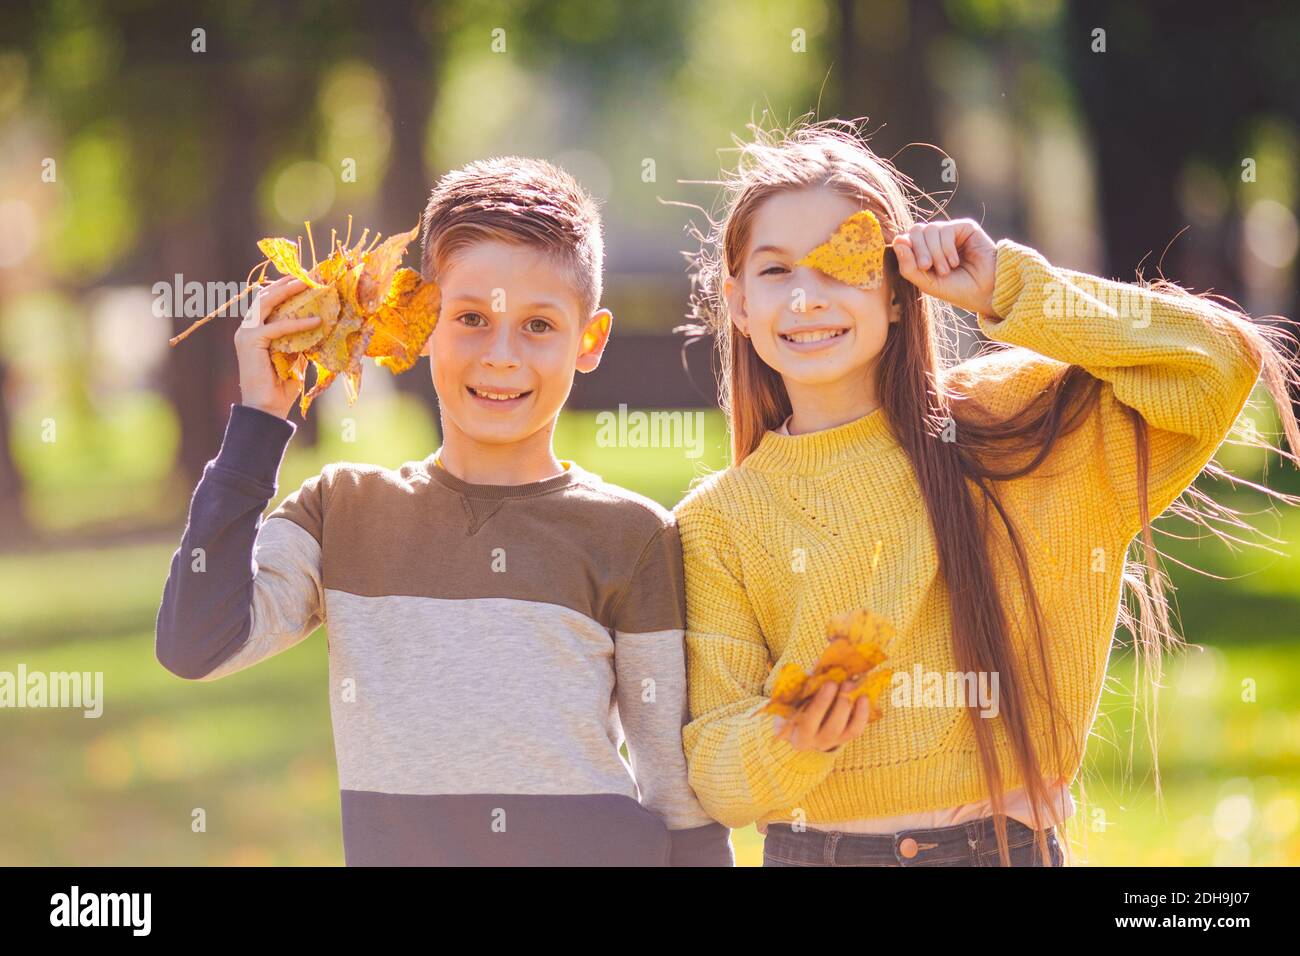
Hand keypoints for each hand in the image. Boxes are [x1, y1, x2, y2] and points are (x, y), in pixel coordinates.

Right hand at [234, 276, 321, 418]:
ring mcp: (246, 334)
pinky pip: (278, 327)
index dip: (285, 289)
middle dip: (286, 283)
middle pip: (265, 297)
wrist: (267, 408)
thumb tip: (319, 322)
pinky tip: (317, 322)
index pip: (269, 302)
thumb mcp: (295, 356)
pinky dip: (298, 324)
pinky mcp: (251, 342)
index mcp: (255, 330)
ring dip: (287, 292)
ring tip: (308, 284)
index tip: (305, 279)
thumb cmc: (281, 385)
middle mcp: (247, 328)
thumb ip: (300, 338)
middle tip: (307, 275)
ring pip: (266, 304)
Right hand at [772, 677, 872, 752]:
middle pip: (830, 728)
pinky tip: (864, 697)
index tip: (829, 683)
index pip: (808, 722)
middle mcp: (814, 742)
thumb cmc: (796, 705)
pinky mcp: (844, 739)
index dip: (820, 704)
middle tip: (845, 683)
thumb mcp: (795, 697)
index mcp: (796, 733)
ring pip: (844, 730)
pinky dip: (862, 714)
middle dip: (839, 705)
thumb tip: (820, 663)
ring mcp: (830, 742)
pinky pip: (855, 730)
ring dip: (851, 707)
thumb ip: (806, 683)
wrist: (802, 724)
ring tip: (853, 686)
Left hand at [892, 219, 998, 317]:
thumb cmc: (957, 290)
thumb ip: (908, 266)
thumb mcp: (927, 283)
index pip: (905, 240)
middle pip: (915, 230)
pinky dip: (947, 248)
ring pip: (929, 229)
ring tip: (946, 269)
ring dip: (935, 252)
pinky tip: (955, 262)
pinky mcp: (964, 227)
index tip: (919, 267)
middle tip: (927, 267)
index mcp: (923, 252)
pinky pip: (946, 229)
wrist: (986, 291)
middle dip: (919, 250)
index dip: (907, 250)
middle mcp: (935, 240)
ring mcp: (950, 232)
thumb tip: (897, 240)